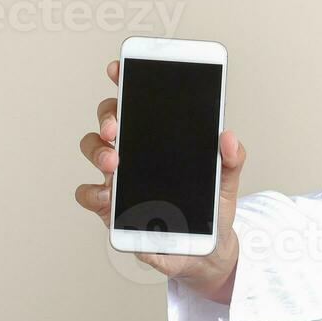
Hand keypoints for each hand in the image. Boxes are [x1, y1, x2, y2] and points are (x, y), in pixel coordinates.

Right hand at [74, 59, 245, 302]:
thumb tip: (228, 136)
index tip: (118, 69)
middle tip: (117, 129)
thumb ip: (231, 158)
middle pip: (108, 122)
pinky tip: (108, 198)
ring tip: (113, 164)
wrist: (206, 251)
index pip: (136, 104)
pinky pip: (89, 196)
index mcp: (158, 140)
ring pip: (93, 151)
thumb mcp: (227, 181)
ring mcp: (120, 180)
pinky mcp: (113, 210)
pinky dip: (93, 194)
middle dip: (107, 118)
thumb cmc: (211, 210)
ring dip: (98, 152)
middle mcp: (134, 155)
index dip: (124, 82)